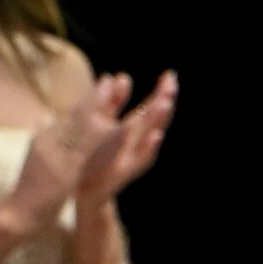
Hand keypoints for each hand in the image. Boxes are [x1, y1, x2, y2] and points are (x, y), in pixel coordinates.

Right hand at [3, 74, 128, 233]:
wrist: (17, 213)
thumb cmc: (28, 189)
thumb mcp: (35, 156)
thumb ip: (40, 134)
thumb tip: (42, 115)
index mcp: (46, 138)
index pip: (70, 114)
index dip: (89, 97)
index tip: (105, 81)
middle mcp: (50, 141)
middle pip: (76, 115)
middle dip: (97, 96)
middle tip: (113, 79)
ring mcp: (56, 154)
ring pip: (81, 126)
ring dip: (100, 108)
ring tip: (115, 92)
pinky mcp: (63, 169)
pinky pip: (84, 149)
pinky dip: (99, 135)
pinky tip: (114, 126)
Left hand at [76, 70, 176, 205]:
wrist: (89, 189)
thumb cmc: (99, 155)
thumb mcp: (104, 124)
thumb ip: (113, 101)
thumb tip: (121, 75)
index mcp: (134, 130)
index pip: (150, 107)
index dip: (161, 91)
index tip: (170, 74)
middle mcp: (138, 142)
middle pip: (155, 118)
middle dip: (164, 101)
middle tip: (172, 84)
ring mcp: (135, 156)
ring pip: (151, 135)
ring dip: (159, 120)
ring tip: (166, 102)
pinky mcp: (128, 170)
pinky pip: (142, 158)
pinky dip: (150, 147)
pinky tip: (156, 135)